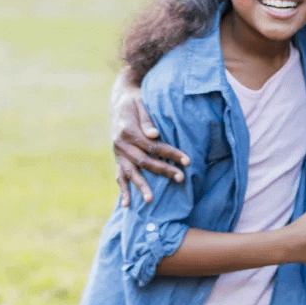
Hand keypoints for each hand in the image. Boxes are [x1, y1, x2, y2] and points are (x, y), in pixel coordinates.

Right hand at [111, 71, 188, 205]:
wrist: (120, 99)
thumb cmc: (136, 102)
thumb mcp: (142, 104)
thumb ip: (147, 119)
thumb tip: (154, 134)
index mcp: (128, 131)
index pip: (153, 146)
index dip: (171, 153)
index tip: (187, 160)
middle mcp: (121, 144)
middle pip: (144, 161)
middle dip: (163, 170)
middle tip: (181, 178)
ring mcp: (118, 153)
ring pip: (130, 172)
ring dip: (141, 186)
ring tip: (150, 200)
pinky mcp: (119, 158)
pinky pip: (120, 176)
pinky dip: (123, 190)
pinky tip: (128, 204)